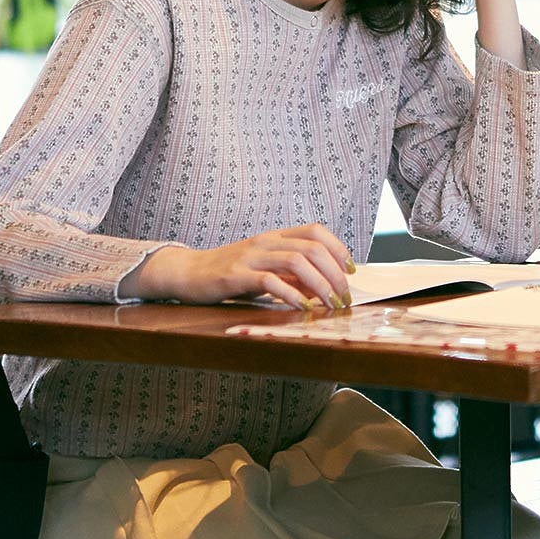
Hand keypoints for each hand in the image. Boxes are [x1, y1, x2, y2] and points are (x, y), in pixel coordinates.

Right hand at [123, 225, 355, 310]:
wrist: (188, 272)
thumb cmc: (230, 272)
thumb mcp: (264, 269)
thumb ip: (291, 274)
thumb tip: (323, 287)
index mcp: (275, 236)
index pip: (316, 231)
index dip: (338, 248)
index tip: (350, 272)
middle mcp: (266, 241)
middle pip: (312, 247)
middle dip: (335, 273)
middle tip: (344, 297)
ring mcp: (251, 256)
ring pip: (297, 261)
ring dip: (320, 284)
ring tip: (330, 303)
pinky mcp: (237, 275)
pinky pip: (271, 281)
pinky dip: (292, 295)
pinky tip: (303, 308)